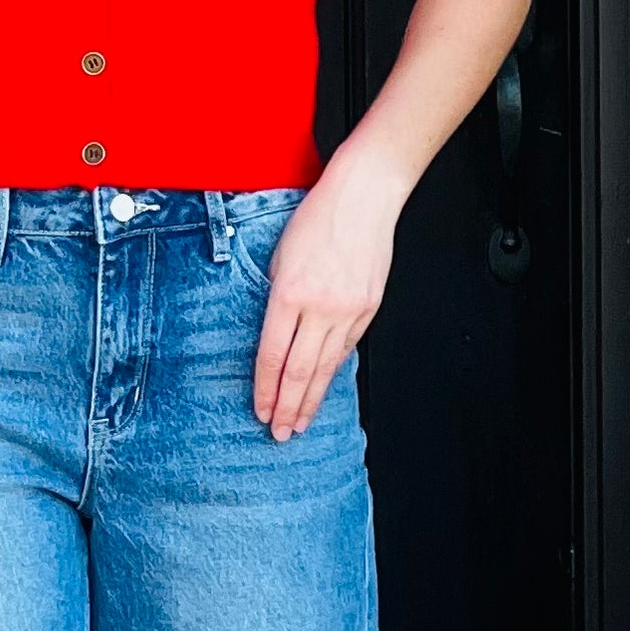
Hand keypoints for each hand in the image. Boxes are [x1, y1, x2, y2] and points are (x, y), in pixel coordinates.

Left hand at [251, 151, 407, 441]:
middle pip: (300, 371)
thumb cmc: (316, 218)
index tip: (260, 410)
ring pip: (327, 367)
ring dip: (312, 399)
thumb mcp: (279, 256)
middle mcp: (320, 307)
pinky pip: (346, 349)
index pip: (272, 355)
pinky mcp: (368, 308)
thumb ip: (276, 297)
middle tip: (279, 433)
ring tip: (300, 424)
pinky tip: (323, 388)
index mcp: (289, 293)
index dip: (265, 388)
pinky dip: (332, 371)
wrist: (364, 197)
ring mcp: (349, 310)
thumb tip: (275, 330)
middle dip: (288, 406)